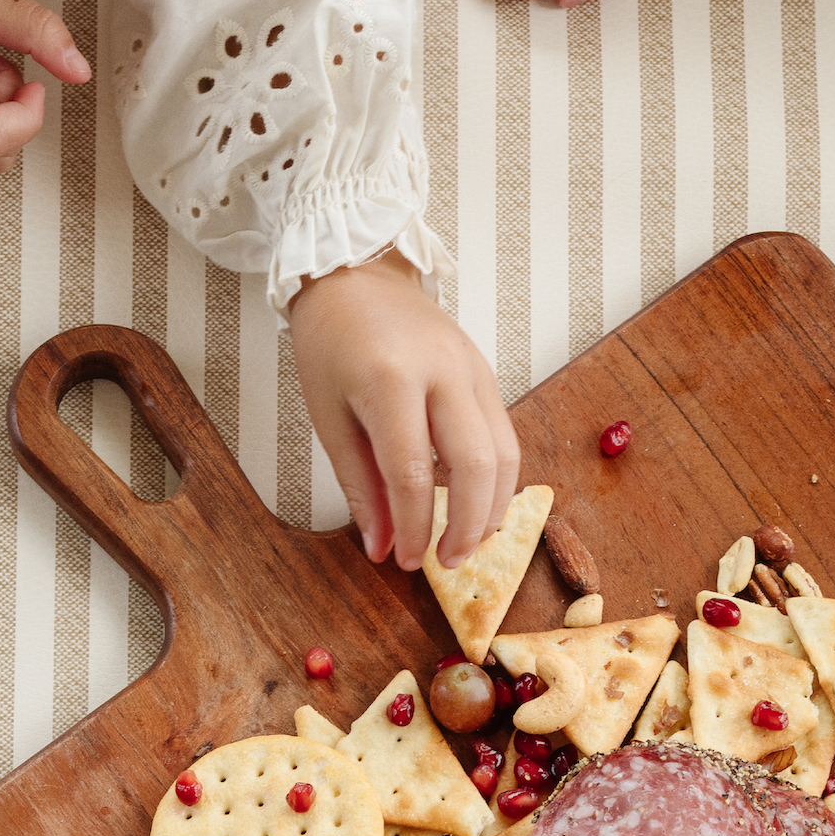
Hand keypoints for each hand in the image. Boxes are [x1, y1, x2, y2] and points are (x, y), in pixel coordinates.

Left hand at [288, 252, 519, 569]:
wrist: (357, 274)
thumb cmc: (332, 342)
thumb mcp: (329, 418)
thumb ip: (360, 486)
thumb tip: (381, 547)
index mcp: (390, 380)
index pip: (412, 474)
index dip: (413, 528)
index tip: (403, 561)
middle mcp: (443, 372)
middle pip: (476, 467)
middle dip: (465, 528)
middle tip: (446, 562)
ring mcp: (473, 369)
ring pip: (505, 455)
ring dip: (491, 510)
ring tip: (465, 543)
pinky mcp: (487, 373)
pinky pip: (505, 437)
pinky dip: (497, 481)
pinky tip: (475, 506)